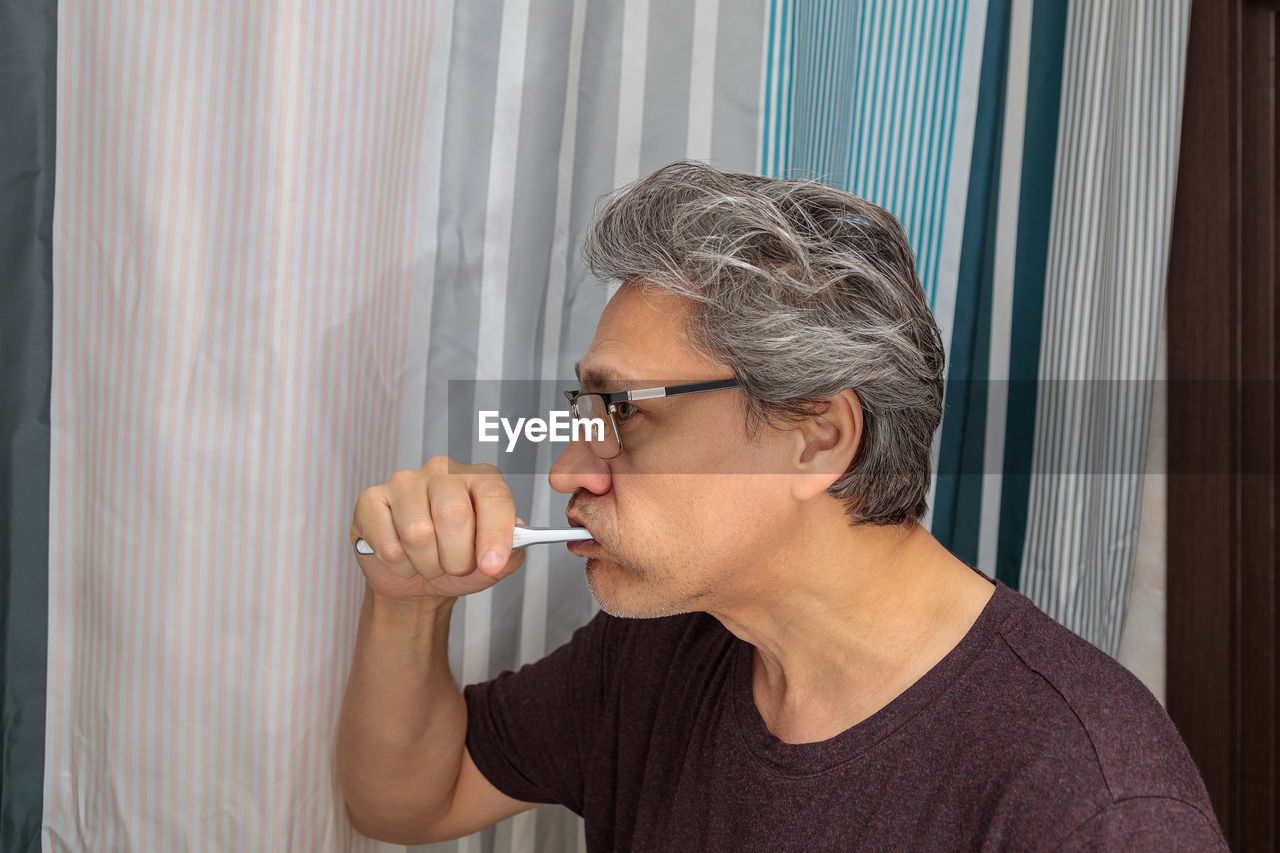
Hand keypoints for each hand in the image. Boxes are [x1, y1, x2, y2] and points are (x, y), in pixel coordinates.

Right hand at [350, 456, 524, 601]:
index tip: (492, 564)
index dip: (495, 534)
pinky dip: (400, 566)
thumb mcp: (492, 562)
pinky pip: (388, 545)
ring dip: (427, 564)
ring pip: (418, 533)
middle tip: (456, 568)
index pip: (494, 496)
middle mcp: (443, 471)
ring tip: (429, 563)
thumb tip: (510, 547)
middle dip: (457, 558)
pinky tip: (403, 557)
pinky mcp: (371, 500)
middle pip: (453, 514)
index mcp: (480, 478)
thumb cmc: (457, 559)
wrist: (418, 578)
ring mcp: (404, 482)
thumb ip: (510, 552)